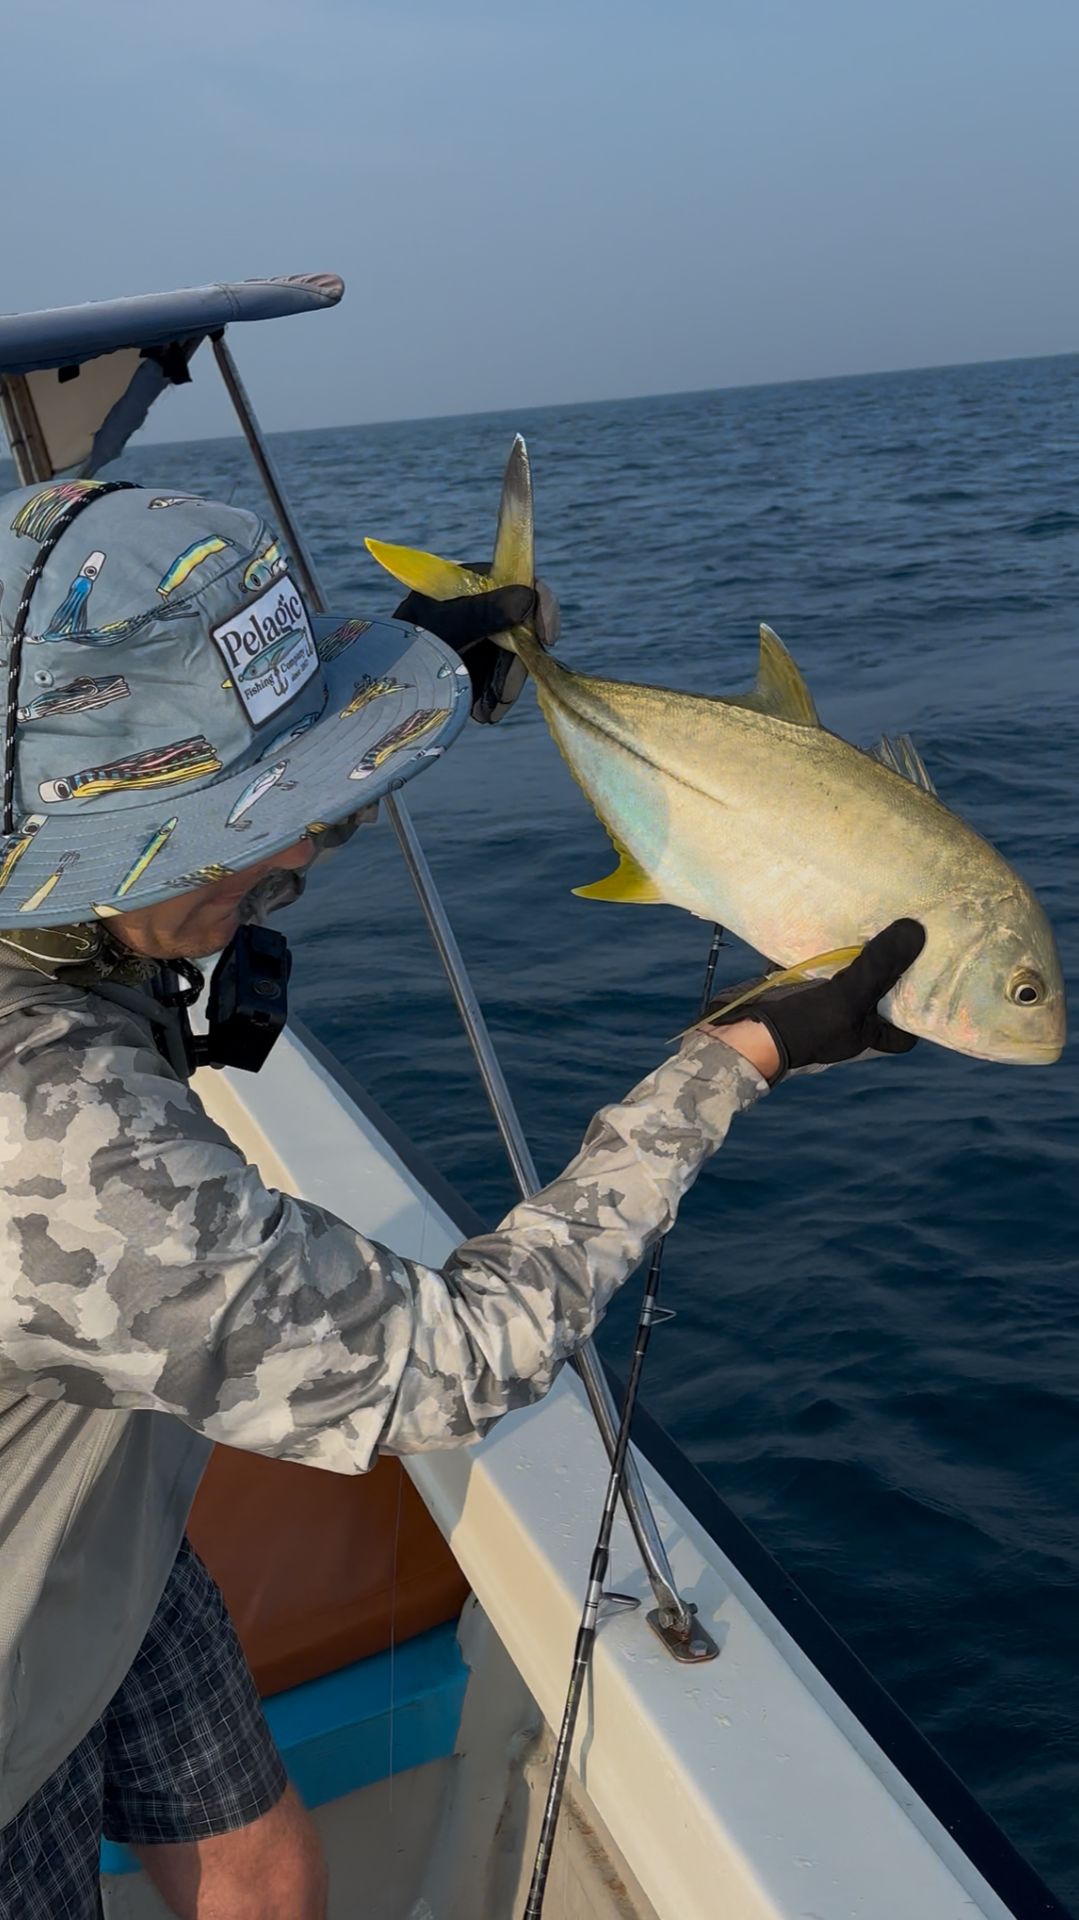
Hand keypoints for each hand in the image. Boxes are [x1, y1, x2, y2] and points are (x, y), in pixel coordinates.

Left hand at [394, 569, 559, 723]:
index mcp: (465, 581)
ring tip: (488, 713)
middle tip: (504, 696)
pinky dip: (495, 694)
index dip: (540, 604)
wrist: (377, 685)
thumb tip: (528, 595)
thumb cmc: (406, 646)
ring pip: (512, 656)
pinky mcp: (473, 660)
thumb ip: (485, 611)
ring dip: (505, 686)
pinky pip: (498, 674)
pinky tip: (485, 713)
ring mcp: (476, 633)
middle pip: (519, 626)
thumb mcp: (446, 627)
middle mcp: (475, 604)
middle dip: (515, 664)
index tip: (548, 637)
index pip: (517, 580)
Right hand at [699, 920, 925, 1082]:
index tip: (932, 982)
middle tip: (908, 936)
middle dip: (887, 969)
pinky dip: (815, 946)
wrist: (740, 1034)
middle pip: (876, 995)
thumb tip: (916, 931)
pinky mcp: (794, 989)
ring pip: (845, 976)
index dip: (919, 1015)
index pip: (902, 1034)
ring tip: (875, 917)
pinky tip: (825, 919)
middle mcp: (846, 1021)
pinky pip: (811, 965)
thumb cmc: (803, 1027)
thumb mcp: (849, 997)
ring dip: (852, 951)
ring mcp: (820, 1004)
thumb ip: (880, 966)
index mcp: (865, 1034)